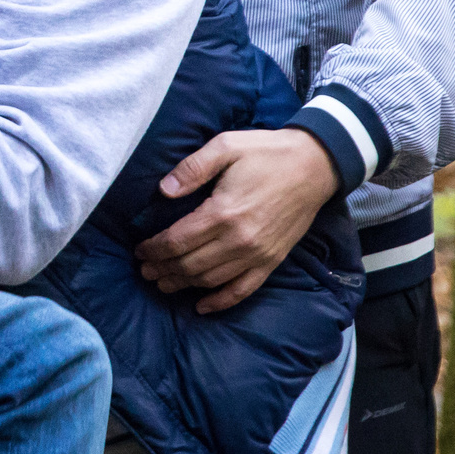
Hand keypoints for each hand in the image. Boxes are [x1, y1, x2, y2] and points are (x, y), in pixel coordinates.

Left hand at [134, 130, 340, 314]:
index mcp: (223, 212)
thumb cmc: (266, 152)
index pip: (178, 240)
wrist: (315, 165)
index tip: (140, 250)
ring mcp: (257, 254)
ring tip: (163, 283)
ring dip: (183, 285)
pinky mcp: (272, 261)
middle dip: (163, 269)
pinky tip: (202, 307)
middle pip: (190, 264)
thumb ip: (192, 168)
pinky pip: (243, 290)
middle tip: (144, 270)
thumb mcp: (225, 146)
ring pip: (211, 279)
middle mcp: (239, 240)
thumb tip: (163, 190)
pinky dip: (221, 301)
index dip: (154, 249)